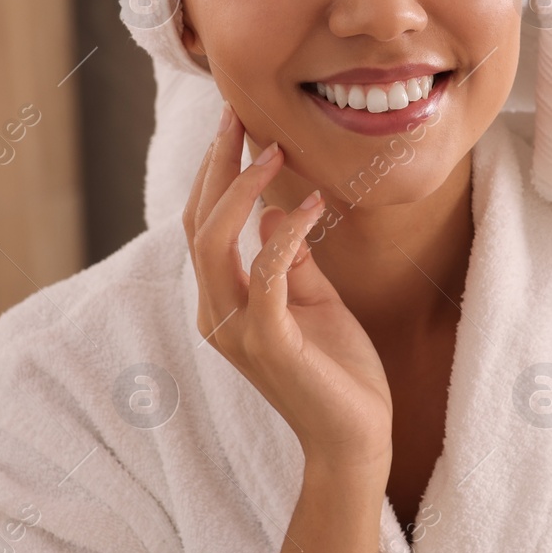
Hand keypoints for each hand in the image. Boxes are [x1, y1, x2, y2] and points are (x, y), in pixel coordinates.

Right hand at [183, 103, 392, 469]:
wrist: (354, 437)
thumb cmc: (337, 368)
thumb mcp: (313, 300)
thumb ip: (290, 259)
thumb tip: (275, 213)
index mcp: (222, 300)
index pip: (203, 223)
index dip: (217, 172)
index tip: (240, 123)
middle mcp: (215, 312)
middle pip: (197, 223)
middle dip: (217, 165)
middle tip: (239, 115)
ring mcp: (237, 331)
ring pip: (214, 244)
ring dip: (242, 191)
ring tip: (274, 150)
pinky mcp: (271, 344)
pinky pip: (266, 278)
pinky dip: (284, 236)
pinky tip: (309, 205)